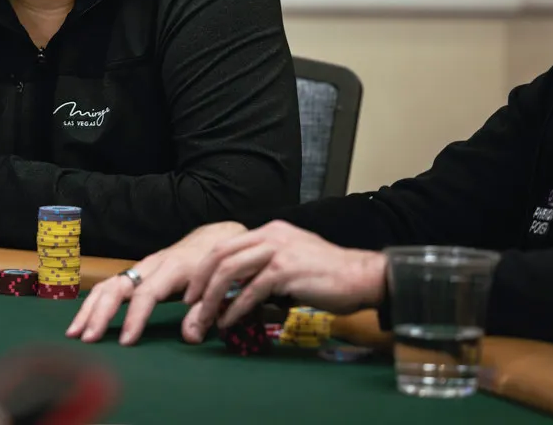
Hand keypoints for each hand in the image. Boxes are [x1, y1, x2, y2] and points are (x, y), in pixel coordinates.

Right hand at [65, 221, 246, 344]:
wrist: (212, 240)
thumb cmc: (214, 268)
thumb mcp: (216, 288)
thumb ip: (203, 313)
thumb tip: (190, 338)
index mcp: (171, 268)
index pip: (147, 294)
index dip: (135, 317)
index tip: (125, 341)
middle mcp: (150, 266)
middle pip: (117, 287)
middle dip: (99, 314)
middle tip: (86, 339)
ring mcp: (139, 268)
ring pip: (106, 285)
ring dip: (88, 309)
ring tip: (73, 333)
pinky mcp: (134, 273)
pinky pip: (108, 286)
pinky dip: (92, 303)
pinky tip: (81, 321)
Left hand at [172, 221, 386, 344]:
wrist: (362, 276)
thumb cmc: (328, 274)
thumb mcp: (291, 260)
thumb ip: (266, 266)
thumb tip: (240, 287)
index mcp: (269, 230)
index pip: (226, 245)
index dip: (205, 267)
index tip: (195, 289)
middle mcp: (270, 235)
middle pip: (221, 255)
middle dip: (201, 281)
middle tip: (190, 303)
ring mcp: (278, 251)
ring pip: (231, 271)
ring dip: (213, 297)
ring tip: (205, 317)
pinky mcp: (286, 271)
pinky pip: (252, 291)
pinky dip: (236, 308)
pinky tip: (229, 321)